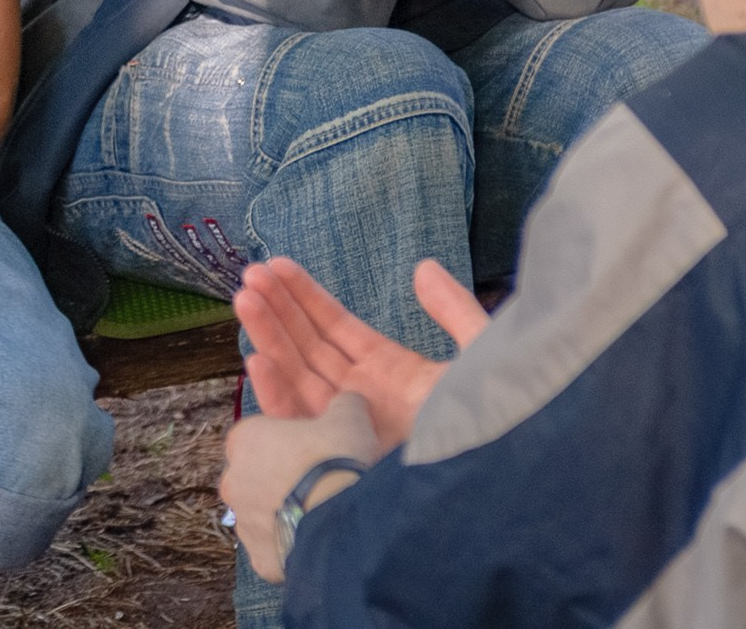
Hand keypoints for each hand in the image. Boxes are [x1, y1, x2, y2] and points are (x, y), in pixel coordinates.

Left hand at [220, 396, 382, 582]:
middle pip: (255, 477)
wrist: (339, 518)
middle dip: (279, 479)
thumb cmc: (335, 458)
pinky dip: (290, 547)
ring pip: (262, 516)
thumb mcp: (348, 418)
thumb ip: (343, 405)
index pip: (258, 436)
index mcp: (244, 439)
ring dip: (283, 514)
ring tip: (320, 515)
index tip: (311, 450)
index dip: (286, 442)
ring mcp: (242, 522)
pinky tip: (315, 542)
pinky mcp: (258, 557)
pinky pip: (273, 550)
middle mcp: (233, 480)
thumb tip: (349, 400)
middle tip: (315, 484)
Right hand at [234, 257, 489, 450]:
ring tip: (244, 299)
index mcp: (392, 371)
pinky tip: (257, 360)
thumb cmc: (499, 419)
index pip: (337, 327)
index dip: (306, 297)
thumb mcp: (481, 351)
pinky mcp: (342, 455)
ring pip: (297, 375)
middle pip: (309, 346)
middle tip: (250, 274)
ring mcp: (349, 426)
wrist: (501, 479)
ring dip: (268, 338)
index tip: (277, 266)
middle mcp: (363, 397)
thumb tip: (424, 267)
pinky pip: (300, 424)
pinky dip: (275, 394)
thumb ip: (453, 310)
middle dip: (277, 310)